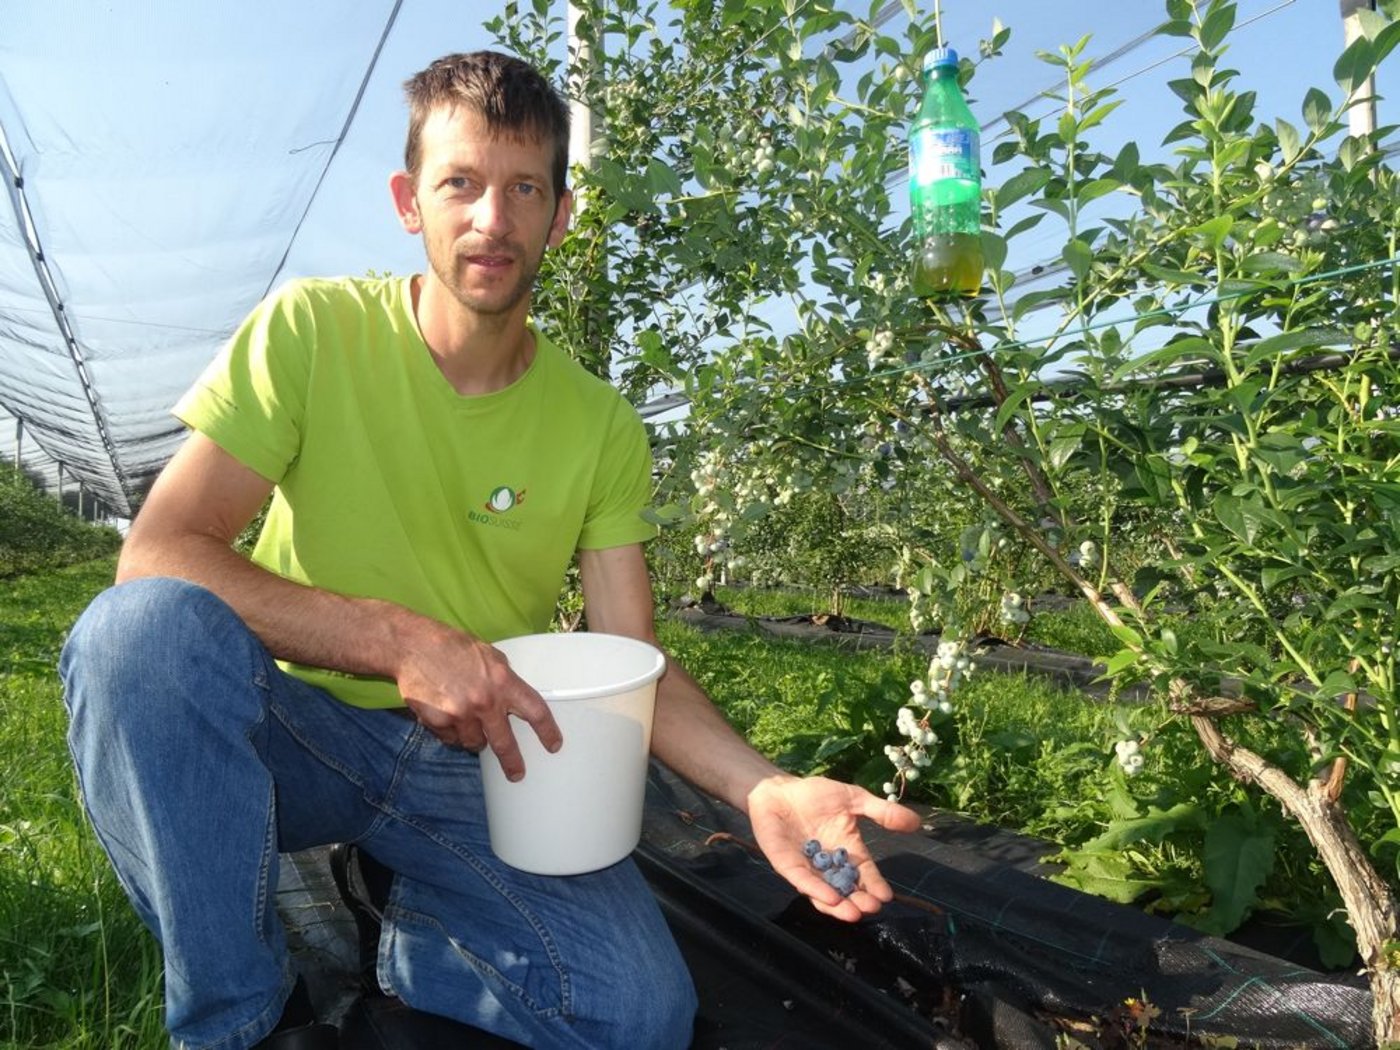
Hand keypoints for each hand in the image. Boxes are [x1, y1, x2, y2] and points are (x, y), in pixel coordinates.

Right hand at [393, 617, 561, 780]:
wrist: (413, 647)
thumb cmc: (453, 647)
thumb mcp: (490, 656)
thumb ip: (505, 679)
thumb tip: (514, 700)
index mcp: (503, 682)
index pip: (535, 711)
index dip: (547, 730)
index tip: (553, 745)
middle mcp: (485, 702)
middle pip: (505, 742)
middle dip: (512, 762)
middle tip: (517, 773)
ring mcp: (460, 714)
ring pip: (474, 742)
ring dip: (474, 737)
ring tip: (465, 718)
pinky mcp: (438, 722)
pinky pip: (451, 738)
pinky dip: (451, 732)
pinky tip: (445, 713)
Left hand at [747, 774, 920, 921]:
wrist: (778, 789)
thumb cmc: (815, 795)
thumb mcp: (854, 799)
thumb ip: (882, 812)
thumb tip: (916, 822)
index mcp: (847, 850)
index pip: (864, 873)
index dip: (874, 885)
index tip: (887, 897)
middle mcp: (828, 864)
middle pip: (846, 889)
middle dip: (858, 901)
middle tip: (871, 909)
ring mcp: (807, 866)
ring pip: (824, 893)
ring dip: (839, 906)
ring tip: (853, 914)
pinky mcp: (786, 864)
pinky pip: (802, 880)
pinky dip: (815, 890)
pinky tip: (829, 898)